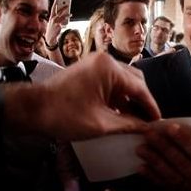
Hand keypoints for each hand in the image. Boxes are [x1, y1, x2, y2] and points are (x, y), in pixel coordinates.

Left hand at [3, 52, 160, 140]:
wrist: (31, 109)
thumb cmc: (63, 115)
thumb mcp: (101, 124)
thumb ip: (129, 125)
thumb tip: (148, 129)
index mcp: (109, 69)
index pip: (140, 88)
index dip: (151, 107)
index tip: (158, 122)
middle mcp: (105, 61)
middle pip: (135, 81)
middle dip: (142, 102)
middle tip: (148, 122)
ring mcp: (96, 65)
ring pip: (124, 82)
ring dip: (130, 101)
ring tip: (136, 121)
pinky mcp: (89, 71)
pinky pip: (111, 83)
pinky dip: (118, 98)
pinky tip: (120, 114)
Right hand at [45, 3, 70, 45]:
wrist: (50, 38)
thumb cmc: (52, 29)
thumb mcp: (54, 23)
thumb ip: (58, 18)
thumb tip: (65, 14)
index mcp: (51, 17)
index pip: (53, 9)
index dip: (55, 3)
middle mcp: (52, 19)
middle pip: (58, 12)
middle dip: (63, 8)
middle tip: (68, 5)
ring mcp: (55, 23)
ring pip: (62, 17)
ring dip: (67, 15)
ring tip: (71, 14)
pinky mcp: (58, 26)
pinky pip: (63, 24)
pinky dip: (65, 23)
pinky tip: (67, 23)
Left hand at [136, 121, 190, 190]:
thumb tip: (172, 126)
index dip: (184, 138)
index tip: (170, 127)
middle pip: (181, 162)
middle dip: (164, 147)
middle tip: (149, 135)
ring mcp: (190, 189)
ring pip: (170, 175)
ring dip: (154, 161)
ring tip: (141, 149)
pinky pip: (163, 185)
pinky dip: (151, 176)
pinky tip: (142, 166)